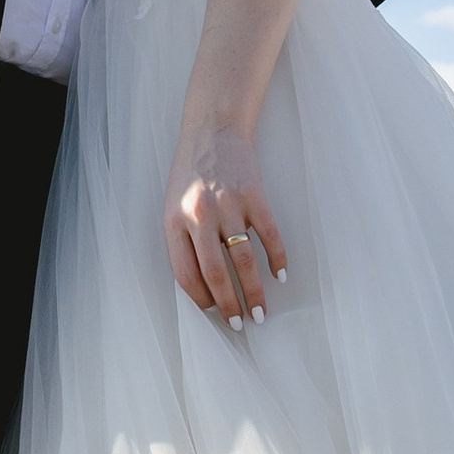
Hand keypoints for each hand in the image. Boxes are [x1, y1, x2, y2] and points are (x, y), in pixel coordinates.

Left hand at [165, 122, 286, 327]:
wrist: (213, 129)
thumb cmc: (190, 172)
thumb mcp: (172, 205)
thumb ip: (182, 240)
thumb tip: (202, 285)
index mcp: (174, 220)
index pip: (185, 273)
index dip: (199, 298)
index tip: (212, 312)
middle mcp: (200, 214)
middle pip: (216, 273)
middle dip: (229, 305)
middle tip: (240, 325)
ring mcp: (229, 204)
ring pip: (244, 259)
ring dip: (254, 291)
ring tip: (260, 312)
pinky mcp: (254, 194)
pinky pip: (269, 235)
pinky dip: (277, 259)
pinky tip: (280, 275)